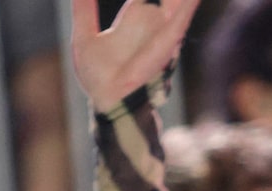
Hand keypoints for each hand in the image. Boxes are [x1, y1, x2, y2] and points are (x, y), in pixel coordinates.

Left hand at [69, 0, 200, 111]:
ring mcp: (162, 32)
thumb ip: (83, 9)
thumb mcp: (84, 36)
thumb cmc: (97, 76)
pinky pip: (181, 18)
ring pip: (179, 2)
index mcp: (135, 20)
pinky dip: (188, 5)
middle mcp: (153, 24)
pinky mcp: (166, 41)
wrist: (106, 100)